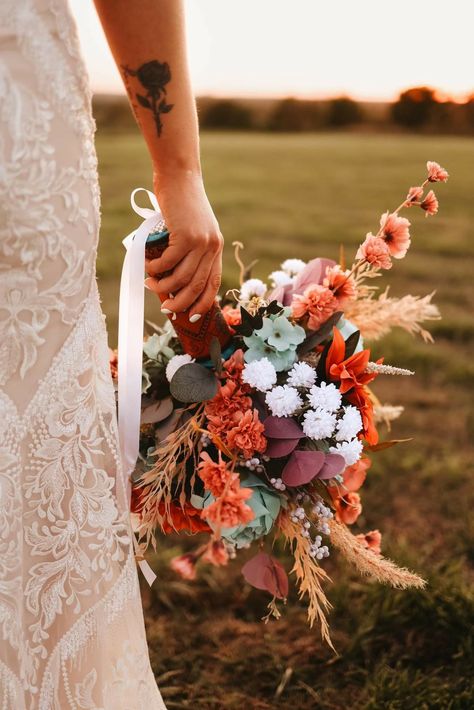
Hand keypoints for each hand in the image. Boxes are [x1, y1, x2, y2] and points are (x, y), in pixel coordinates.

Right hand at [144, 171, 222, 321]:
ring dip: (163, 286)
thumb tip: (171, 278)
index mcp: (216, 247)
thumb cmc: (180, 203)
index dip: (203, 302)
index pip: (213, 283)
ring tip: (150, 284)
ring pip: (181, 277)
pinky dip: (156, 268)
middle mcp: (212, 247)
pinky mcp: (185, 236)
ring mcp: (200, 242)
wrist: (179, 176)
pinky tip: (148, 267)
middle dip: (180, 302)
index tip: (192, 315)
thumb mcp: (190, 228)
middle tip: (166, 310)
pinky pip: (169, 262)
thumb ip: (187, 250)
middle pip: (197, 285)